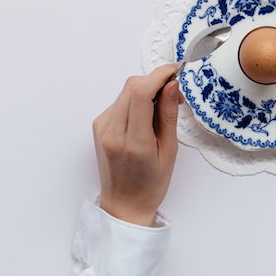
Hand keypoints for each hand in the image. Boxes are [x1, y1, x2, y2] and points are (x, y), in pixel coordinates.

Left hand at [92, 64, 181, 225]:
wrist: (123, 204)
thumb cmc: (151, 184)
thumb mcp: (169, 151)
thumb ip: (168, 114)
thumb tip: (172, 84)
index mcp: (133, 142)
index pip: (141, 93)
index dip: (159, 75)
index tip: (176, 70)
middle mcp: (112, 132)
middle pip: (131, 86)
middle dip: (155, 81)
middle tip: (175, 91)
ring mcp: (102, 128)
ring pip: (125, 91)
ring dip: (146, 89)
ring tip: (163, 105)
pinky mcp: (98, 126)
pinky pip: (120, 101)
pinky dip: (136, 100)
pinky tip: (147, 114)